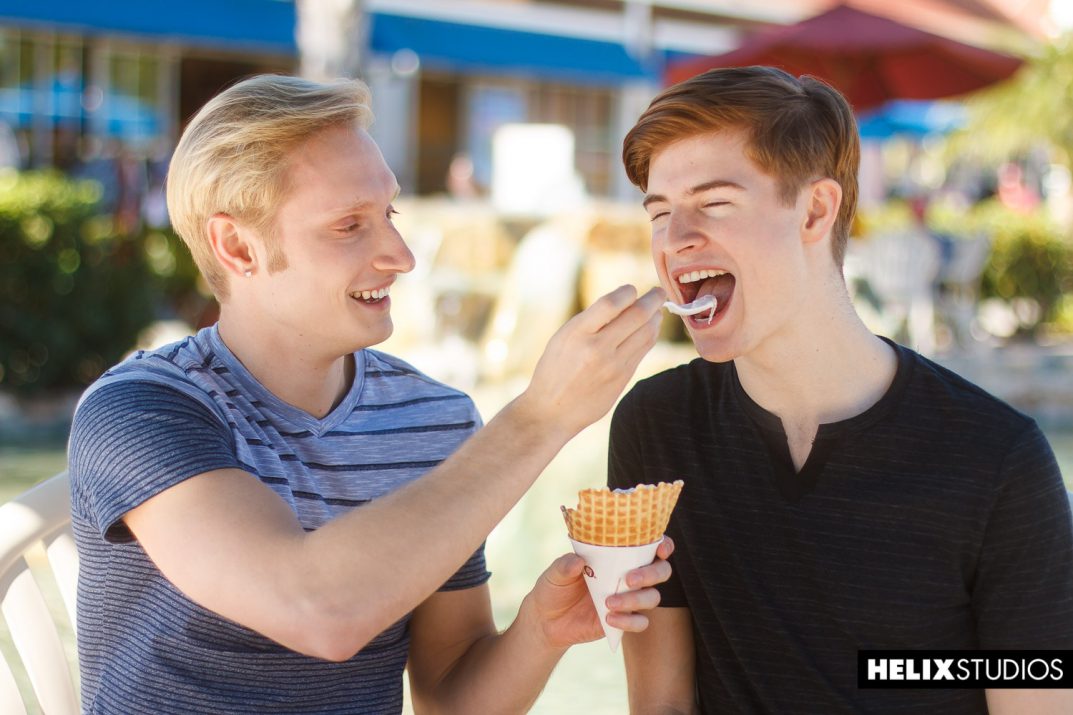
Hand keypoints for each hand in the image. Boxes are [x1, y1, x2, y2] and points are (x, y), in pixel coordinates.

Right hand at [515, 285, 664, 437]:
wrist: (552, 411)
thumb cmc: (554, 369)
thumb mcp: (563, 338)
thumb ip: (591, 321)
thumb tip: (624, 302)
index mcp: (576, 333)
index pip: (611, 303)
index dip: (628, 292)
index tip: (632, 289)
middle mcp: (596, 348)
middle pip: (637, 316)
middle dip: (653, 299)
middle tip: (659, 292)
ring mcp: (613, 366)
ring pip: (646, 334)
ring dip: (656, 317)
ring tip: (657, 310)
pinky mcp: (623, 379)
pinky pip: (643, 350)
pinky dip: (650, 335)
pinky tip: (650, 329)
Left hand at [524, 537, 673, 650]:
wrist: (545, 621)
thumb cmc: (554, 587)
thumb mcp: (555, 573)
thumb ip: (565, 565)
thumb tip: (578, 561)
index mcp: (616, 557)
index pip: (649, 547)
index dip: (662, 545)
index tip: (661, 548)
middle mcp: (628, 576)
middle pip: (661, 571)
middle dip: (651, 574)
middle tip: (628, 579)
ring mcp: (628, 599)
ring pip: (653, 597)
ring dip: (635, 599)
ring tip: (609, 602)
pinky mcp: (624, 621)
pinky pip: (640, 623)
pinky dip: (629, 621)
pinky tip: (609, 618)